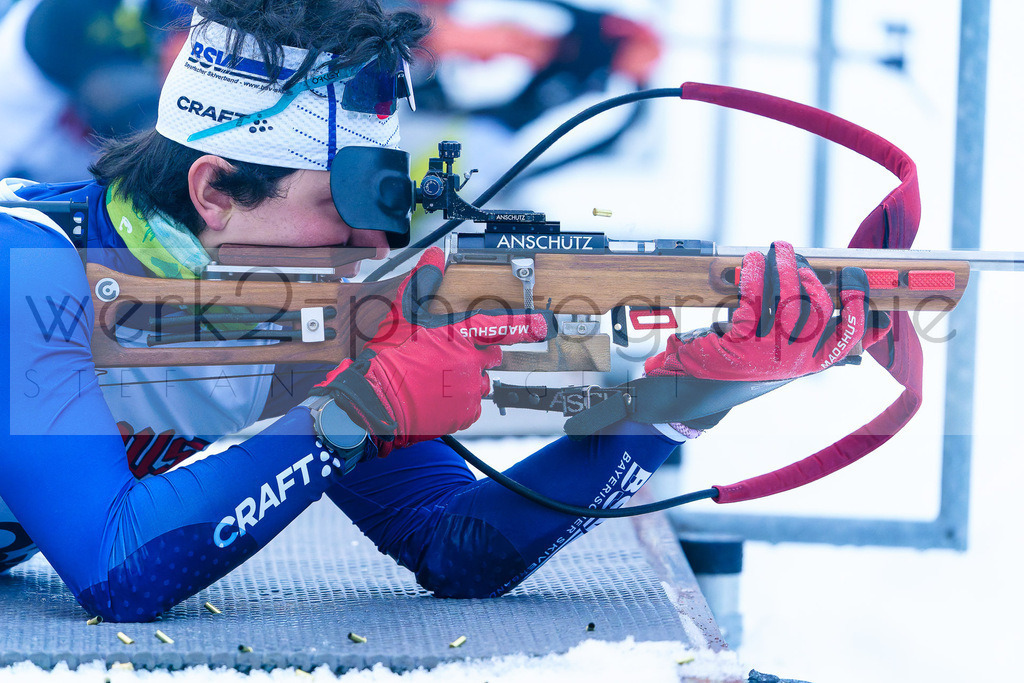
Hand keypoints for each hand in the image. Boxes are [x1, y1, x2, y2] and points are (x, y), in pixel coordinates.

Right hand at [312, 247, 553, 455]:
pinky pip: (471, 407)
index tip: (541, 326)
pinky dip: (459, 403)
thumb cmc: (390, 357)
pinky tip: (439, 397)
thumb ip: (423, 282)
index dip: (524, 326)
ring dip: (468, 379)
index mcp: (460, 335)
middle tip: (453, 357)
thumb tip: (433, 256)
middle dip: (479, 355)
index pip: (501, 327)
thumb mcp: (403, 313)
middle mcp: (471, 361)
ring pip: (481, 382)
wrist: (377, 398)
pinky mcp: (463, 413)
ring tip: (441, 379)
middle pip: (491, 356)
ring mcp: (469, 389)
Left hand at [645, 241, 890, 381]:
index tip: (859, 279)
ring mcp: (770, 354)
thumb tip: (844, 300)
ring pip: (788, 301)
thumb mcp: (782, 352)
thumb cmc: (744, 363)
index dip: (862, 308)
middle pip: (818, 309)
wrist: (696, 389)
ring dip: (783, 268)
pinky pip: (755, 302)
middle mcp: (795, 361)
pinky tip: (751, 263)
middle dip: (809, 275)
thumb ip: (811, 331)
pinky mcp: (742, 346)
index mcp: (812, 361)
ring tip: (776, 250)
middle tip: (793, 254)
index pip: (852, 339)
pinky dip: (755, 276)